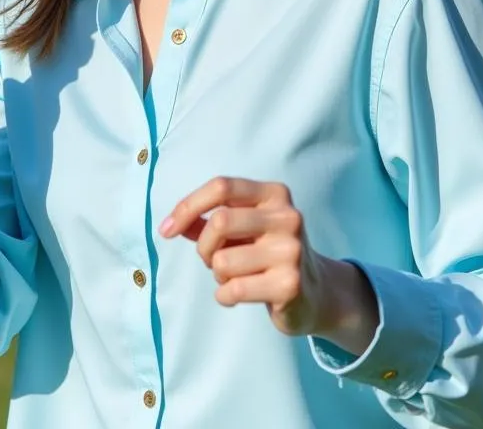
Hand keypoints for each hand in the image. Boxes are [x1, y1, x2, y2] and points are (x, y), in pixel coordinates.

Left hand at [158, 177, 326, 335]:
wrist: (316, 294)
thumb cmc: (267, 254)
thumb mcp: (243, 229)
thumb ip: (207, 222)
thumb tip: (170, 224)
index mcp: (274, 194)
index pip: (222, 186)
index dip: (188, 206)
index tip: (166, 229)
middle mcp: (287, 216)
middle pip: (219, 222)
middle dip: (203, 247)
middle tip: (210, 260)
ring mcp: (291, 251)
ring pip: (223, 261)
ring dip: (218, 275)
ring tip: (234, 277)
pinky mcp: (290, 285)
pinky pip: (233, 289)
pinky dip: (224, 296)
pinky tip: (238, 295)